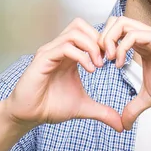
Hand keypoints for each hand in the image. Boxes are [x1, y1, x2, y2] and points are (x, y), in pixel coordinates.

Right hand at [4, 18, 123, 131]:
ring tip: (99, 65)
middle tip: (109, 58)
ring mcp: (50, 52)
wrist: (29, 116)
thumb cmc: (51, 106)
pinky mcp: (42, 59)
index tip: (114, 59)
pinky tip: (89, 70)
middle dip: (100, 39)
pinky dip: (81, 55)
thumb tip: (121, 125)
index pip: (88, 32)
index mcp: (70, 54)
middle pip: (81, 25)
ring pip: (75, 33)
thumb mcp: (84, 107)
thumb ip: (103, 112)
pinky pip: (65, 47)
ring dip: (92, 46)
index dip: (104, 42)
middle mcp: (60, 49)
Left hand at [98, 16, 150, 129]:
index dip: (102, 45)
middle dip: (101, 38)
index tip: (99, 64)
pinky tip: (120, 64)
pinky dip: (121, 47)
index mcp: (141, 44)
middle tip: (100, 60)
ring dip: (109, 39)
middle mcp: (145, 36)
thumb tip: (123, 125)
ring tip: (109, 60)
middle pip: (114, 21)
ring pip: (121, 22)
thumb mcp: (149, 97)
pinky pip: (134, 34)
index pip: (114, 31)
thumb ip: (133, 108)